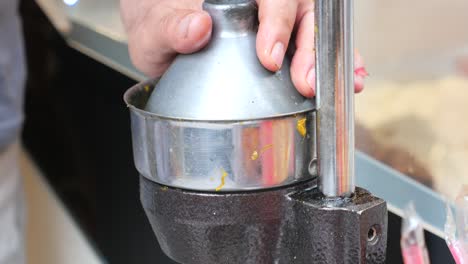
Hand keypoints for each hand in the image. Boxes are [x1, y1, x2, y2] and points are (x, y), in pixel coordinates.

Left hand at [120, 0, 366, 96]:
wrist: (160, 39)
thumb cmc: (158, 24)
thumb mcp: (152, 27)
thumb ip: (170, 27)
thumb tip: (197, 27)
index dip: (276, 21)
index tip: (269, 57)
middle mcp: (261, 1)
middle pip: (301, 11)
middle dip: (308, 48)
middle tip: (305, 82)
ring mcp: (276, 21)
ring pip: (315, 29)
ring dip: (326, 60)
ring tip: (336, 87)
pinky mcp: (282, 44)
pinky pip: (314, 49)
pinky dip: (330, 66)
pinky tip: (343, 83)